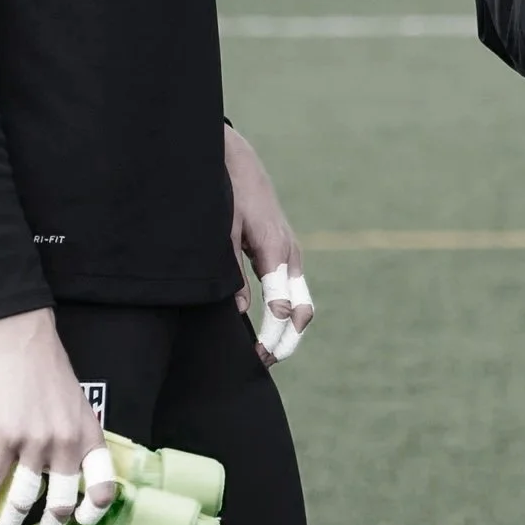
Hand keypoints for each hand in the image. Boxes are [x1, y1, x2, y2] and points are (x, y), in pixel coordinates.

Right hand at [0, 309, 115, 524]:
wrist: (24, 341)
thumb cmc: (51, 372)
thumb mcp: (77, 407)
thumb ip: (76, 438)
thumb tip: (69, 471)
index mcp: (89, 436)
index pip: (103, 486)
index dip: (94, 511)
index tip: (81, 523)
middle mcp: (67, 444)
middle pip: (61, 505)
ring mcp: (37, 442)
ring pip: (26, 498)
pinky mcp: (7, 435)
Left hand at [225, 122, 314, 365]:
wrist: (237, 161)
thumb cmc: (227, 193)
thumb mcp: (222, 232)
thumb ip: (231, 272)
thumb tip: (238, 310)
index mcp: (276, 250)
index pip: (283, 305)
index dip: (272, 334)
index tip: (258, 355)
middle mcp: (290, 254)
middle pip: (302, 309)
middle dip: (286, 340)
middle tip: (264, 363)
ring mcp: (291, 253)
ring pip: (301, 302)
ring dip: (287, 330)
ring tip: (264, 353)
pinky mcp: (284, 252)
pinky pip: (293, 290)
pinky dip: (285, 314)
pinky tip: (266, 327)